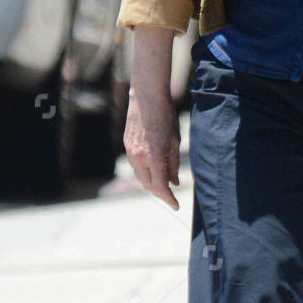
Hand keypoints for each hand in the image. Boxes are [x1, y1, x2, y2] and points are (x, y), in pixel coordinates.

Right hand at [124, 84, 180, 208]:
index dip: (168, 199)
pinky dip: (144, 172)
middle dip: (160, 193)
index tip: (176, 206)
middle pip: (148, 185)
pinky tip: (153, 171)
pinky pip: (135, 165)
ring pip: (140, 176)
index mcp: (154, 156)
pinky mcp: (127, 145)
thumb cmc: (166, 116)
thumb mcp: (175, 141)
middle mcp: (139, 157)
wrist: (146, 97)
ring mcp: (130, 151)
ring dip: (151, 184)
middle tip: (171, 197)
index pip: (160, 187)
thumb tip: (174, 182)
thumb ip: (173, 164)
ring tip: (163, 185)